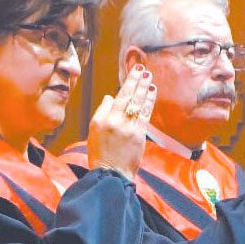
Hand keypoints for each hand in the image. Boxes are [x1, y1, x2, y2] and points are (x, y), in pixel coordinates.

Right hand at [87, 65, 157, 180]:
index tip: (137, 71)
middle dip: (140, 82)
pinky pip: (146, 115)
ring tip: (150, 78)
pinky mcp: (140, 136)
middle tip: (145, 70)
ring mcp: (131, 128)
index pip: (121, 95)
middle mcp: (119, 121)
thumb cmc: (99, 152)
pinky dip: (150, 103)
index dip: (130, 81)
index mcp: (105, 119)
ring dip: (146, 90)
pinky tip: (152, 94)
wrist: (111, 173)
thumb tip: (111, 97)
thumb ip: (102, 111)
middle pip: (132, 97)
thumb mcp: (93, 130)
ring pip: (141, 104)